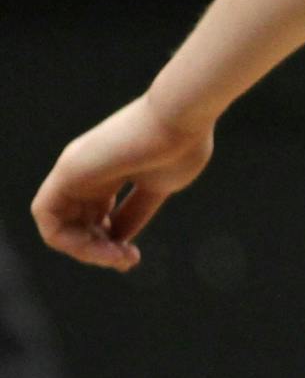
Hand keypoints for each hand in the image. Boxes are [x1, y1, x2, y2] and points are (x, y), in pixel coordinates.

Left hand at [31, 97, 214, 270]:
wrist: (183, 116)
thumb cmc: (181, 145)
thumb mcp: (160, 186)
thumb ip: (137, 210)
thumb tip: (119, 239)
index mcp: (114, 171)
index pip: (99, 217)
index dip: (111, 243)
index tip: (133, 257)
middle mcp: (89, 171)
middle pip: (79, 224)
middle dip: (98, 251)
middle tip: (127, 261)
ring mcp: (76, 170)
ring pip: (61, 224)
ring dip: (84, 250)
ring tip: (116, 257)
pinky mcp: (67, 171)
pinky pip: (48, 216)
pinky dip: (66, 239)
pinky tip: (96, 246)